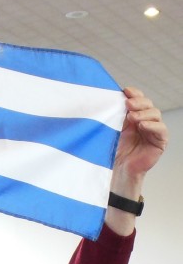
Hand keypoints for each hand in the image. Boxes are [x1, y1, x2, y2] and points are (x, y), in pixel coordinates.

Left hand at [106, 87, 167, 234]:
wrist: (115, 172)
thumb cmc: (110, 152)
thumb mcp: (109, 130)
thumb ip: (110, 116)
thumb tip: (103, 98)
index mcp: (132, 116)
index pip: (138, 99)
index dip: (134, 93)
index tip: (125, 91)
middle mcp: (144, 121)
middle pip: (148, 104)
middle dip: (139, 102)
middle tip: (128, 104)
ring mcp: (153, 131)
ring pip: (155, 114)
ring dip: (144, 113)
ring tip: (132, 117)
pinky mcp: (159, 142)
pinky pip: (161, 130)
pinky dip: (152, 125)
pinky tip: (142, 125)